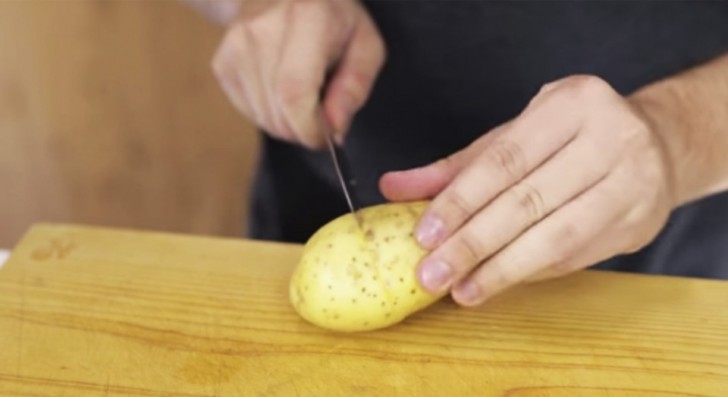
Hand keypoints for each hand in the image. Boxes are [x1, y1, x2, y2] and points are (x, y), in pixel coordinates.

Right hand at [211, 0, 384, 147]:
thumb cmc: (335, 22)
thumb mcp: (365, 46)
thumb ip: (355, 87)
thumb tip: (335, 129)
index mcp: (307, 18)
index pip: (295, 93)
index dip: (310, 128)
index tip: (327, 138)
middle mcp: (262, 29)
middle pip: (278, 112)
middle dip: (304, 130)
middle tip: (322, 117)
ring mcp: (236, 46)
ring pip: (263, 118)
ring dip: (288, 124)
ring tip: (305, 97)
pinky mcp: (222, 63)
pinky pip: (250, 112)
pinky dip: (271, 114)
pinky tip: (282, 90)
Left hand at [380, 75, 676, 305]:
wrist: (657, 144)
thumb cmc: (569, 138)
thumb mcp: (513, 137)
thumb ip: (456, 166)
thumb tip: (392, 188)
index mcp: (571, 104)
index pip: (503, 160)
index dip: (459, 201)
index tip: (423, 235)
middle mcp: (610, 138)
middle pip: (527, 201)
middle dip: (473, 243)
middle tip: (432, 273)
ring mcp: (632, 182)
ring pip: (555, 236)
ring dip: (502, 269)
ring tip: (462, 290)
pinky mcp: (640, 222)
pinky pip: (574, 256)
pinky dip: (529, 273)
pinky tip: (496, 282)